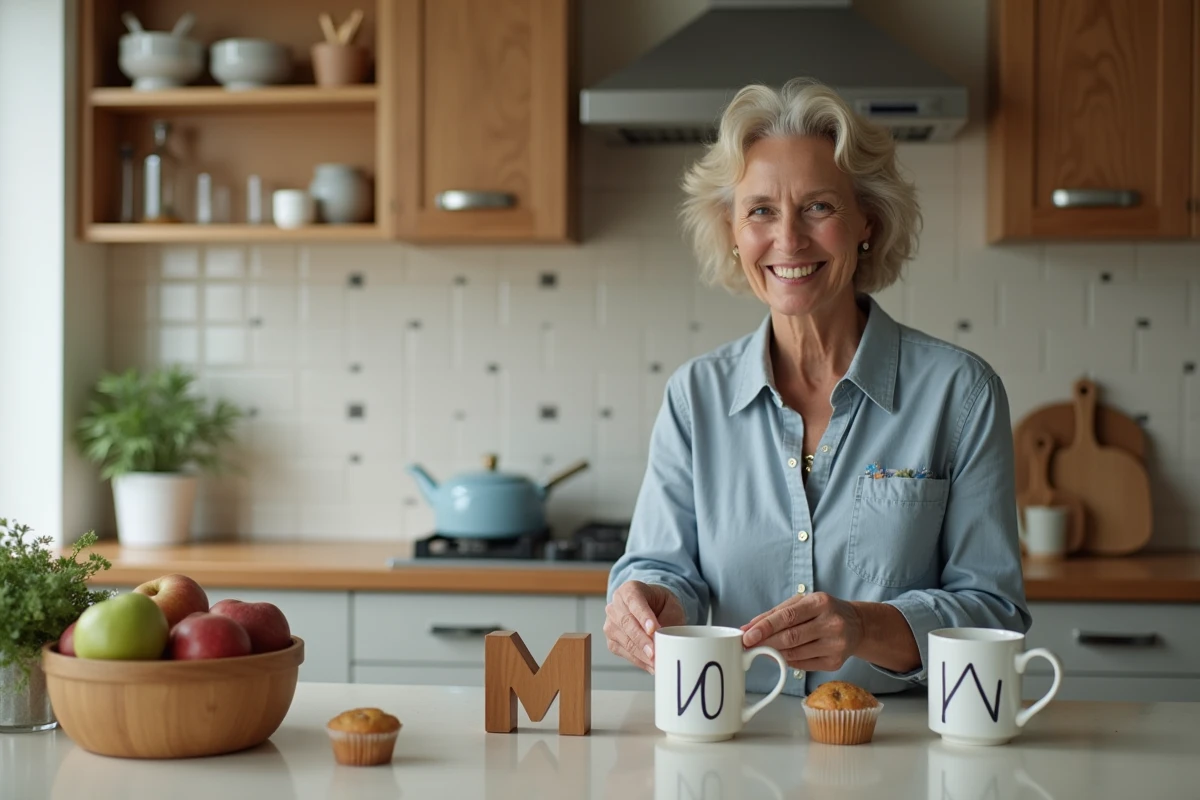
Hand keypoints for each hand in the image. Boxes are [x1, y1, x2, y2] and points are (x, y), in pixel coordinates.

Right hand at [604, 581, 684, 673]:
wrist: (652, 609)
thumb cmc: (662, 606)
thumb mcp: (671, 606)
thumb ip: (669, 619)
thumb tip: (665, 640)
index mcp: (630, 589)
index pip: (635, 601)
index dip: (643, 616)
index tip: (653, 629)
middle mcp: (616, 604)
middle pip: (627, 623)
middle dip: (642, 640)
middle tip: (655, 653)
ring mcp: (611, 623)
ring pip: (624, 640)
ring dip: (641, 654)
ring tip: (656, 664)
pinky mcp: (611, 640)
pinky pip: (624, 652)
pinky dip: (638, 661)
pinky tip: (650, 665)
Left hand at [740, 592, 863, 671]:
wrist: (856, 625)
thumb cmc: (823, 611)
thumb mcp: (802, 603)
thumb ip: (775, 613)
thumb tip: (748, 628)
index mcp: (821, 603)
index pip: (788, 616)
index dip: (765, 627)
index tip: (747, 635)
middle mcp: (831, 623)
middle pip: (790, 637)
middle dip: (765, 642)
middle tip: (748, 645)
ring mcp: (835, 645)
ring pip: (795, 654)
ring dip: (773, 653)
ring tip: (761, 649)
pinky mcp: (835, 663)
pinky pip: (803, 665)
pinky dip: (787, 661)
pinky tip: (780, 656)